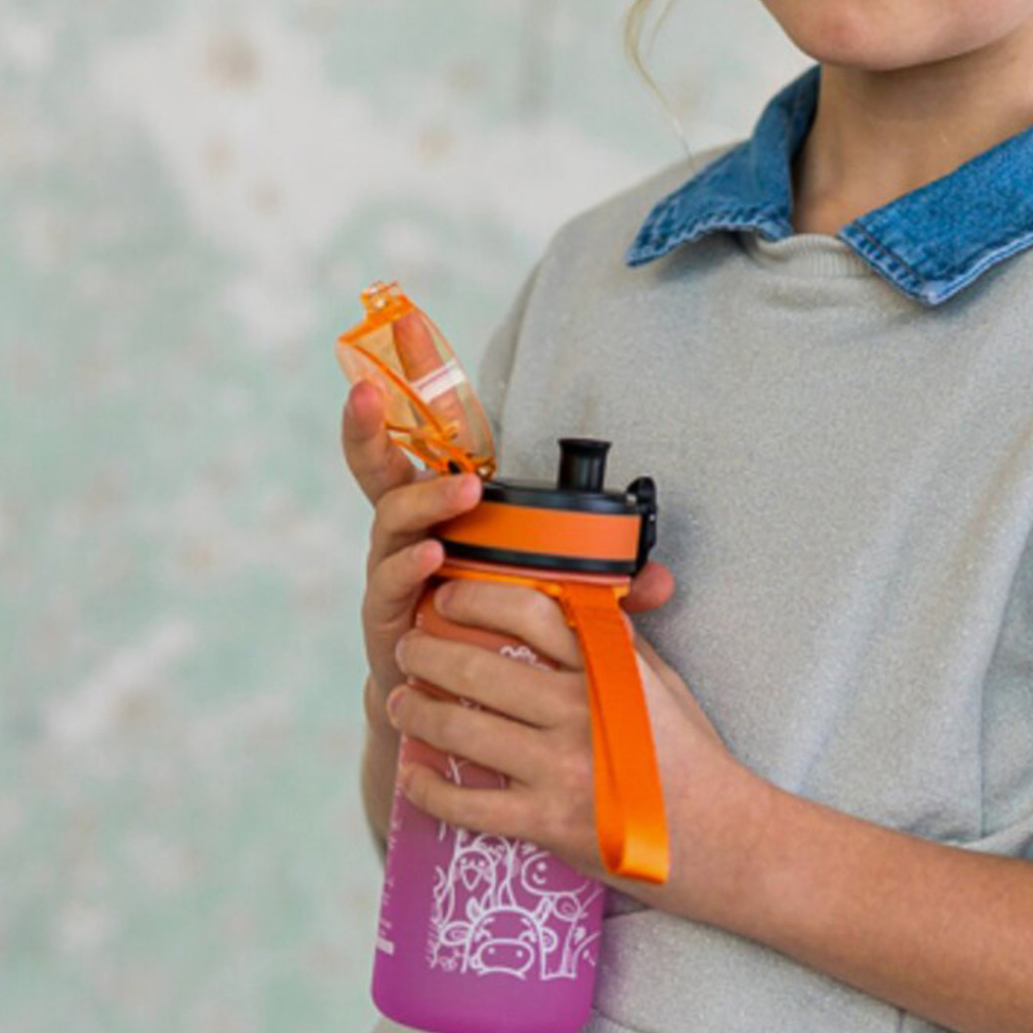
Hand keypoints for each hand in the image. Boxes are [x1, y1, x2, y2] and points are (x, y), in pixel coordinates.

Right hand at [340, 377, 677, 739]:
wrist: (456, 711)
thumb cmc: (501, 636)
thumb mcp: (558, 598)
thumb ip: (607, 587)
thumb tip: (664, 579)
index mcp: (448, 507)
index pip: (434, 434)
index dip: (417, 377)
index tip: (406, 321)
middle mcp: (412, 528)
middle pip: (381, 465)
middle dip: (368, 423)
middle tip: (370, 388)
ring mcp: (393, 568)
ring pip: (391, 520)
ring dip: (424, 500)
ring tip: (463, 493)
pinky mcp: (387, 616)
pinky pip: (390, 583)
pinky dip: (410, 568)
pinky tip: (434, 559)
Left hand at [385, 572, 764, 920]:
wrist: (724, 839)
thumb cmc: (693, 759)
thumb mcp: (660, 683)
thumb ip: (615, 641)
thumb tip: (575, 599)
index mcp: (608, 668)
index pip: (530, 610)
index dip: (476, 596)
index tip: (448, 595)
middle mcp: (580, 711)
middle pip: (479, 668)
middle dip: (426, 653)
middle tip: (408, 648)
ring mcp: (561, 769)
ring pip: (462, 731)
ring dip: (415, 713)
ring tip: (399, 701)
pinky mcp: (547, 824)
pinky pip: (468, 805)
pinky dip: (429, 790)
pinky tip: (412, 775)